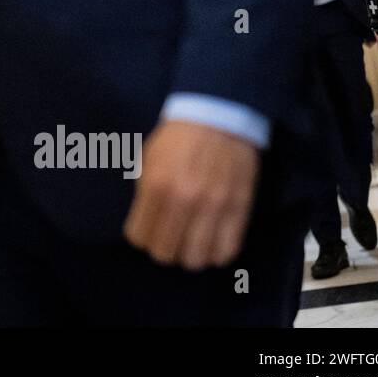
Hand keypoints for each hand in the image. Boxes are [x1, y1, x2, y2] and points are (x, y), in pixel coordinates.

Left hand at [123, 119, 259, 270]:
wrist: (218, 117)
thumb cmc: (178, 138)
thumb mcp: (148, 159)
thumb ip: (144, 192)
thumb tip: (145, 222)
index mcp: (155, 186)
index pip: (138, 236)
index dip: (141, 237)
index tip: (148, 230)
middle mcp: (182, 200)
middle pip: (164, 253)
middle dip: (163, 249)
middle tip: (169, 238)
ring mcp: (213, 207)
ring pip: (195, 259)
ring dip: (190, 256)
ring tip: (191, 243)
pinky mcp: (239, 210)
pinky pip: (226, 251)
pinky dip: (216, 254)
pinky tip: (212, 244)